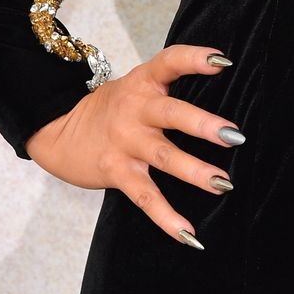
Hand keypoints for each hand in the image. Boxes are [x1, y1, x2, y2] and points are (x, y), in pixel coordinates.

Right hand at [25, 42, 240, 247]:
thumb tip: (221, 93)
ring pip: (164, 157)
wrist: (58, 131)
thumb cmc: (112, 108)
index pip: (169, 62)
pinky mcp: (116, 172)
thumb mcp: (136, 86)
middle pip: (171, 114)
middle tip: (234, 136)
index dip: (194, 58)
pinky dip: (167, 218)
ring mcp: (125, 142)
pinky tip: (190, 235)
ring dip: (195, 171)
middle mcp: (134, 109)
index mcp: (142, 82)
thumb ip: (167, 87)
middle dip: (203, 125)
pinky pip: (145, 197)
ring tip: (224, 184)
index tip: (222, 60)